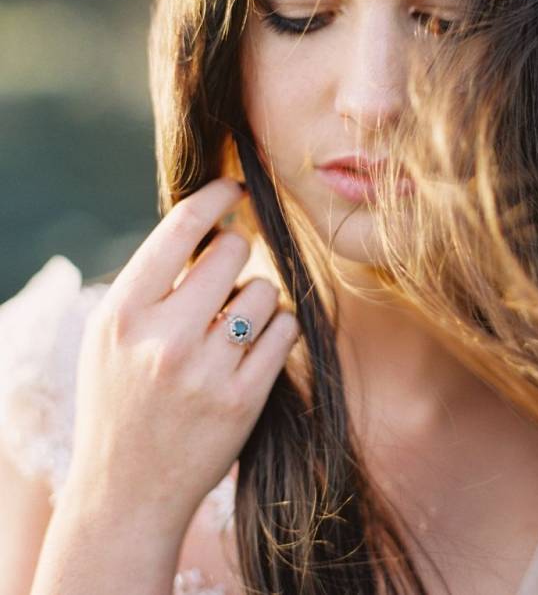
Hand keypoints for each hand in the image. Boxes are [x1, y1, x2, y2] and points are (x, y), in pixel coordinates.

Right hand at [65, 177, 298, 535]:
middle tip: (225, 278)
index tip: (234, 186)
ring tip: (231, 324)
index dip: (215, 197)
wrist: (126, 493)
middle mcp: (164, 338)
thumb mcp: (112, 333)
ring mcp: (206, 371)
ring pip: (264, 290)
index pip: (181, 227)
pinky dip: (277, 329)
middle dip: (236, 255)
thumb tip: (212, 218)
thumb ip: (153, 279)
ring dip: (257, 298)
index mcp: (123, 312)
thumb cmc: (121, 396)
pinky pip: (284, 330)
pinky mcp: (244, 399)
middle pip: (234, 251)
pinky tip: (253, 345)